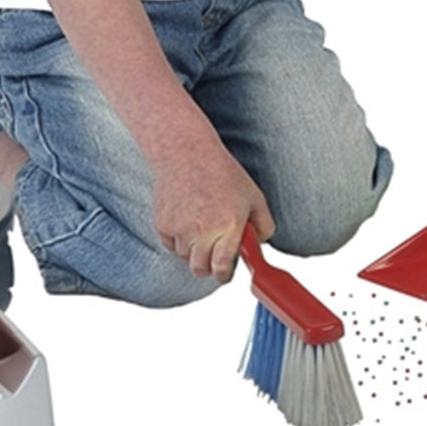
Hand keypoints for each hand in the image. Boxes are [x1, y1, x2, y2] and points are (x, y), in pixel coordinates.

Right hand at [151, 130, 275, 283]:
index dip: (224, 273)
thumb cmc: (221, 172)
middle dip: (209, 265)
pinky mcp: (163, 224)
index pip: (222, 269)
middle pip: (201, 270)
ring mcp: (180, 229)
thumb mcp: (254, 196)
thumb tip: (260, 245)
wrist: (186, 152)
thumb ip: (264, 225)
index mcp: (228, 225)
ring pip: (185, 257)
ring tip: (200, 224)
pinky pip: (170, 244)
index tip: (225, 270)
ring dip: (193, 249)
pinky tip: (186, 217)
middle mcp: (203, 231)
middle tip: (214, 250)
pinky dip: (177, 238)